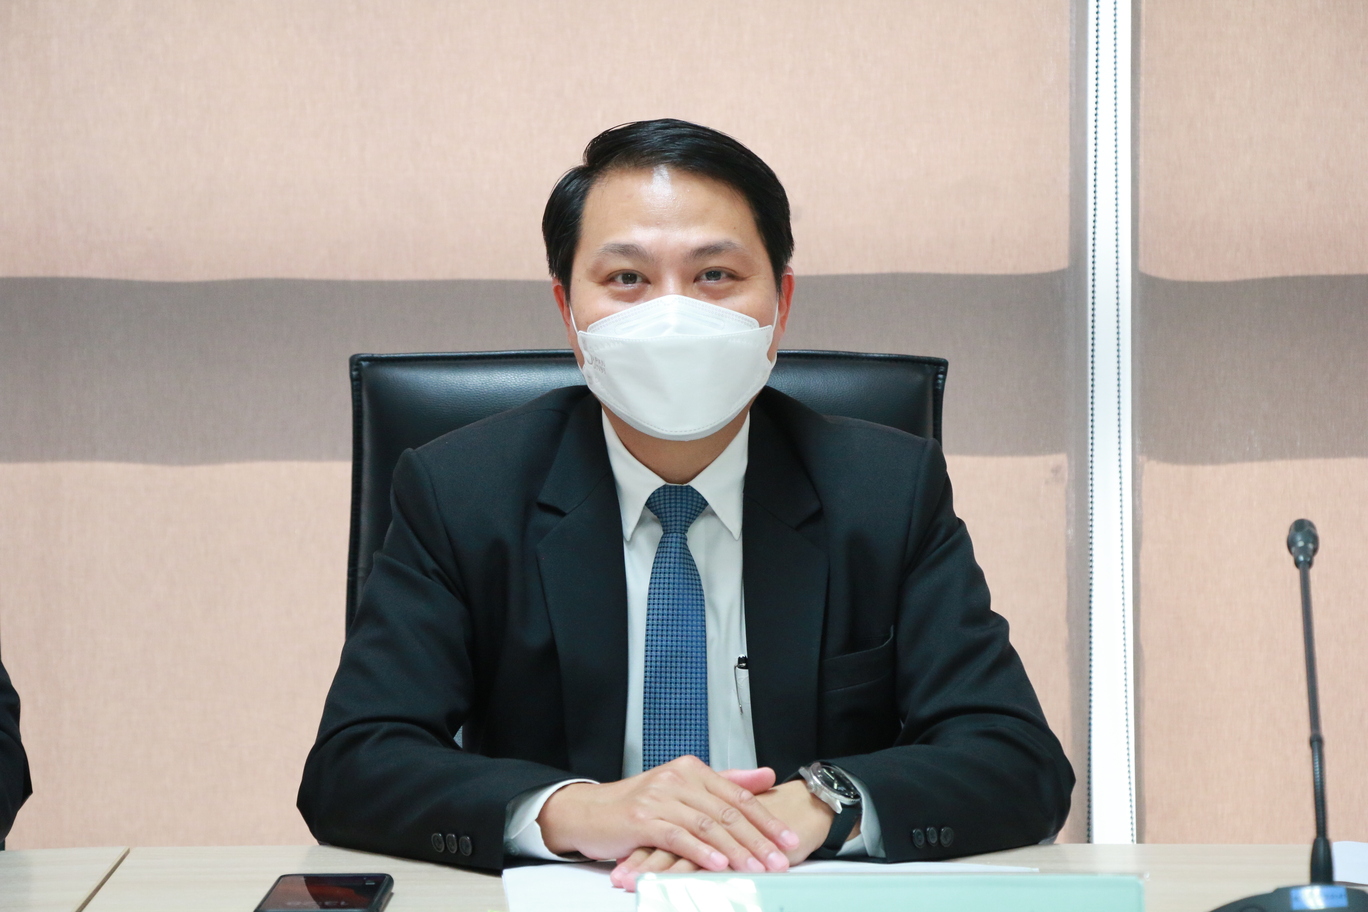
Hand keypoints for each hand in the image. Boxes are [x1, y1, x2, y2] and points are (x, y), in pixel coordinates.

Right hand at [611, 771, 849, 890]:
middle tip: (779, 860)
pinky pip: (677, 836)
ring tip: (756, 868)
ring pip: (706, 824)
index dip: (766, 819)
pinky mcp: (642, 819)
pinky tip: (717, 864)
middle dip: (757, 839)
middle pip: (726, 811)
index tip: (789, 839)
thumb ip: (725, 781)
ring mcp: (659, 798)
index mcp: (691, 769)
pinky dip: (700, 851)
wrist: (590, 812)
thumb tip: (765, 775)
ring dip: (734, 849)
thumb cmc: (638, 804)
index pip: (738, 795)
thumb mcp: (683, 788)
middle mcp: (677, 778)